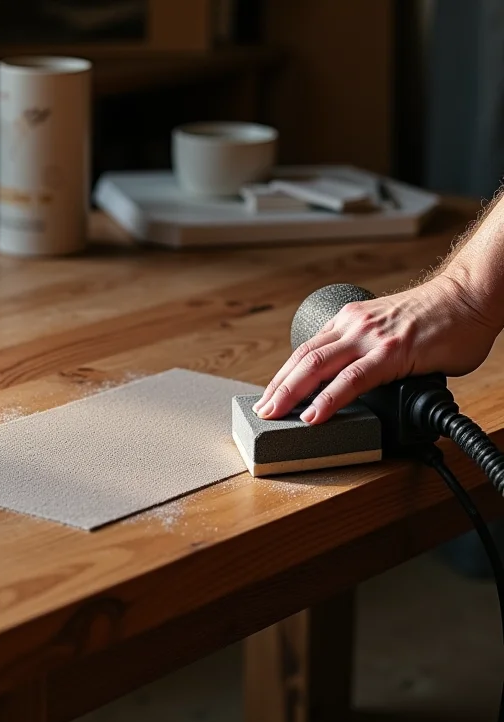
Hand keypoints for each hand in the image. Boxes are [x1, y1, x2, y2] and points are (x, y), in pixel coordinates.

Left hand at [252, 274, 500, 424]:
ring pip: (317, 367)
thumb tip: (358, 387)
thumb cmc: (435, 317)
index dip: (284, 375)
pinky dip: (328, 399)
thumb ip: (368, 355)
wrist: (470, 297)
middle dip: (277, 387)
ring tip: (274, 415)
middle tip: (261, 411)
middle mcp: (353, 327)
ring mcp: (370, 339)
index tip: (271, 396)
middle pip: (302, 359)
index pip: (306, 351)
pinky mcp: (391, 353)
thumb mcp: (387, 331)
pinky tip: (314, 415)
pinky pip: (352, 380)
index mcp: (349, 322)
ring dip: (290, 393)